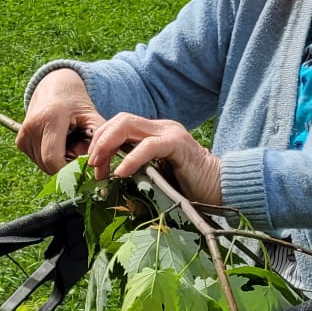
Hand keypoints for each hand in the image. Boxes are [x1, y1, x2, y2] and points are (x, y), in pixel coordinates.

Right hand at [16, 69, 105, 172]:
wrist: (54, 88)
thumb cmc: (76, 104)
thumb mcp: (92, 116)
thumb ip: (98, 140)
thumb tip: (96, 165)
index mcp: (50, 118)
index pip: (53, 158)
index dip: (68, 171)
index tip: (82, 170)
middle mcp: (32, 126)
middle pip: (48, 164)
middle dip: (65, 167)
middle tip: (78, 155)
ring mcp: (23, 134)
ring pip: (42, 165)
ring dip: (57, 163)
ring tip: (68, 146)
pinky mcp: (20, 141)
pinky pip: (37, 160)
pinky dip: (49, 159)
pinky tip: (57, 145)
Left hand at [85, 113, 222, 204]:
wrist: (219, 189)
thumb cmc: (187, 186)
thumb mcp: (154, 173)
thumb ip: (136, 167)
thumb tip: (108, 175)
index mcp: (153, 131)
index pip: (118, 125)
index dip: (100, 141)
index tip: (93, 165)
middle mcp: (160, 127)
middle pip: (119, 121)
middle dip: (99, 142)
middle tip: (92, 165)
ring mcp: (170, 132)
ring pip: (128, 125)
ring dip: (108, 146)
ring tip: (100, 167)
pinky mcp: (178, 144)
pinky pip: (149, 146)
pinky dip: (131, 158)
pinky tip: (122, 172)